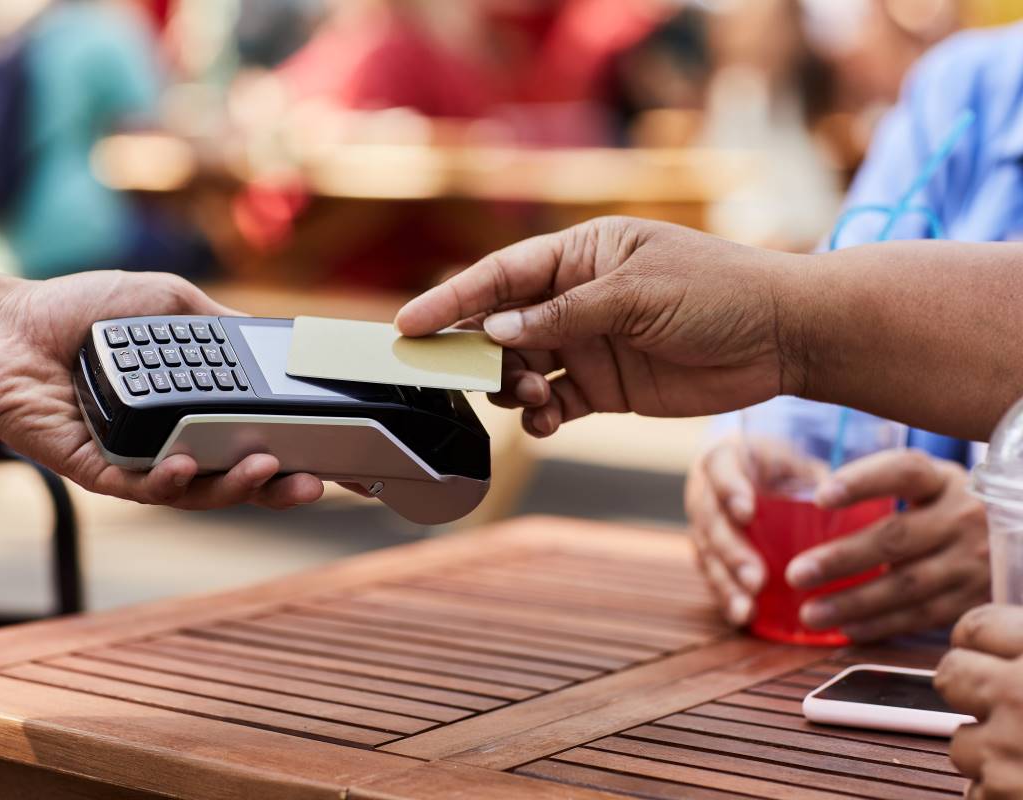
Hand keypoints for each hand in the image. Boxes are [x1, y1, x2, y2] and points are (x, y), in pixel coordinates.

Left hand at [0, 271, 324, 508]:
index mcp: (192, 405)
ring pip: (199, 492)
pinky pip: (144, 488)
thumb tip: (272, 340)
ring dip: (236, 487)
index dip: (295, 448)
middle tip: (313, 482)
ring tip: (265, 469)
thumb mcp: (169, 302)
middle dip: (279, 485)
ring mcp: (139, 460)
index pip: (254, 435)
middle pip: (237, 476)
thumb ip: (218, 324)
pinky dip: (171, 481)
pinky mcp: (100, 472)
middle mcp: (173, 438)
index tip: (335, 454)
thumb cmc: (81, 309)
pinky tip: (187, 465)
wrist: (7, 326)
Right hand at [395, 218, 799, 436]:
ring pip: (521, 368)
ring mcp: (588, 344)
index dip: (452, 300)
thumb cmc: (717, 291)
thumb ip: (564, 315)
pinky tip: (546, 422)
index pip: (501, 276)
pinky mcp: (606, 388)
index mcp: (581, 255)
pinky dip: (541, 416)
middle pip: (500, 325)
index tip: (408, 325)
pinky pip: (555, 404)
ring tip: (536, 397)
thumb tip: (496, 331)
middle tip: (463, 378)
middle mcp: (576, 299)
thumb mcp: (638, 293)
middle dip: (476, 352)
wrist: (784, 338)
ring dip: (512, 387)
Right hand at [687, 435, 829, 625]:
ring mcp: (702, 525)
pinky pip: (711, 575)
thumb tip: (842, 496)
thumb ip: (812, 475)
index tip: (746, 512)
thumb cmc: (776, 463)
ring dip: (726, 583)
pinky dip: (726, 596)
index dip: (730, 490)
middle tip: (756, 579)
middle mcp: (705, 493)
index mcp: (725, 460)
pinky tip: (742, 615)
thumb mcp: (792, 457)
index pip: (720, 469)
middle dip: (732, 552)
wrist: (746, 470)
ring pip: (707, 554)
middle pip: (712, 522)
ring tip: (746, 609)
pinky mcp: (706, 552)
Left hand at [780, 450, 989, 640]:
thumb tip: (808, 490)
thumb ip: (881, 485)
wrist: (1016, 539)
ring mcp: (973, 560)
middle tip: (795, 574)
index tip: (819, 497)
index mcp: (942, 479)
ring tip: (809, 613)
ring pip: (907, 585)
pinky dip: (881, 625)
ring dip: (853, 602)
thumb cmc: (947, 507)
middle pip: (896, 538)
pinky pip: (921, 616)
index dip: (862, 482)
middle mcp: (963, 516)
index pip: (903, 470)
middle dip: (841, 559)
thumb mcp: (928, 485)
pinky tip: (846, 629)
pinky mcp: (974, 598)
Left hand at [936, 605, 1022, 798]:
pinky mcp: (1004, 792)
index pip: (975, 626)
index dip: (982, 643)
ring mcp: (1008, 746)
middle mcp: (1020, 691)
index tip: (994, 654)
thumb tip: (988, 644)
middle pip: (950, 675)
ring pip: (959, 742)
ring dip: (989, 752)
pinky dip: (1000, 793)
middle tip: (1012, 708)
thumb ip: (1022, 649)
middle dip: (972, 693)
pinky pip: (977, 790)